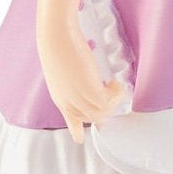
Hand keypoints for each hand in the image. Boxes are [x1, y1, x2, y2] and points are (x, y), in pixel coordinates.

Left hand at [38, 9, 124, 143]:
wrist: (56, 35)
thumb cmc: (58, 44)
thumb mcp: (62, 68)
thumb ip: (71, 78)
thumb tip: (83, 76)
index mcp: (59, 97)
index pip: (70, 119)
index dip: (76, 129)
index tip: (78, 137)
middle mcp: (68, 101)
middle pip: (91, 117)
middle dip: (105, 110)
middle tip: (114, 94)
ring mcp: (78, 97)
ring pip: (101, 112)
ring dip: (112, 101)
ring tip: (116, 86)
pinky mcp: (90, 89)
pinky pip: (109, 101)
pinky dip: (116, 94)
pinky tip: (117, 83)